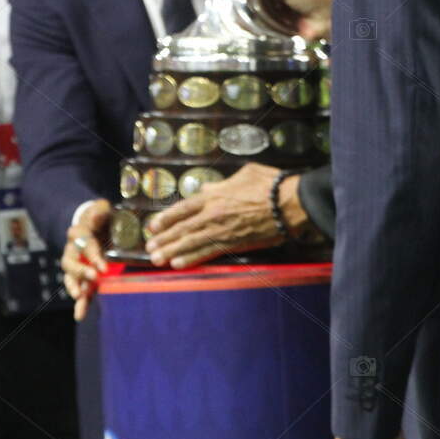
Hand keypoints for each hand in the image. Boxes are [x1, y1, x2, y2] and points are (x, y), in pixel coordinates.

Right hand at [61, 199, 111, 320]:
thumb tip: (97, 214)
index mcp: (78, 233)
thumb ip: (99, 210)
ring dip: (75, 287)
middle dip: (80, 271)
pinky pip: (80, 289)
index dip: (92, 254)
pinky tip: (80, 315)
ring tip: (78, 297)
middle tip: (93, 277)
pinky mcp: (83, 277)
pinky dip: (80, 303)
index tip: (102, 266)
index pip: (83, 243)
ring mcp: (76, 265)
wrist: (95, 226)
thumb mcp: (101, 209)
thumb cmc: (100, 217)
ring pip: (71, 278)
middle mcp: (73, 250)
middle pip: (70, 262)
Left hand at [144, 163, 288, 268]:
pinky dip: (193, 258)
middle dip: (164, 239)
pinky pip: (209, 252)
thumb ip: (221, 184)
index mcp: (213, 195)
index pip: (183, 208)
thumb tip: (207, 188)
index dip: (166, 218)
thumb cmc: (269, 183)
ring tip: (157, 259)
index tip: (152, 225)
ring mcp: (222, 230)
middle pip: (182, 228)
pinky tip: (179, 264)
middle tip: (150, 247)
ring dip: (172, 251)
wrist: (289, 202)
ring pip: (191, 242)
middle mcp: (213, 214)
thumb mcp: (242, 174)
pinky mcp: (234, 243)